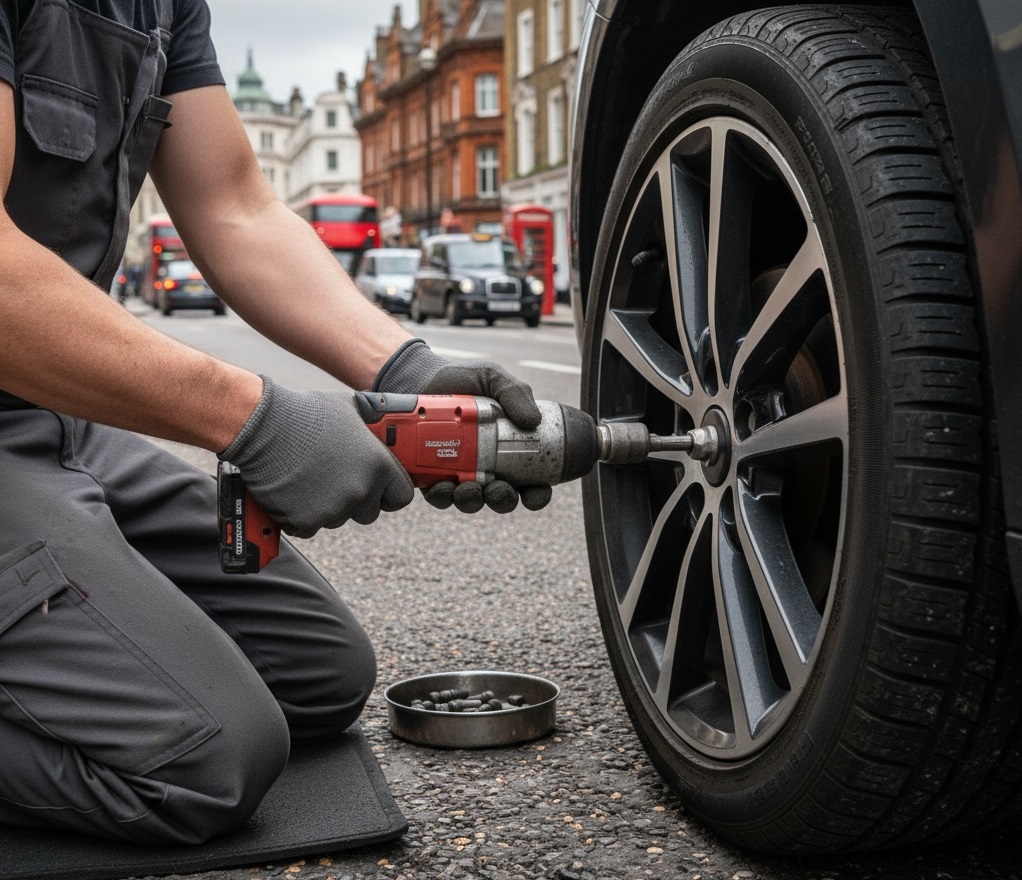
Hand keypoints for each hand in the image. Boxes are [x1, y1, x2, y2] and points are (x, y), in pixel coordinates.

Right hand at [219, 376, 413, 537]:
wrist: (264, 426)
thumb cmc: (306, 413)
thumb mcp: (350, 410)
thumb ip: (371, 427)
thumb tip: (383, 423)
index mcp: (378, 466)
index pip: (401, 496)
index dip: (390, 493)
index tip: (380, 490)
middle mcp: (360, 491)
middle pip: (369, 513)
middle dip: (356, 501)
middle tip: (336, 481)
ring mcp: (333, 509)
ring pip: (337, 519)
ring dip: (327, 507)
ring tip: (309, 479)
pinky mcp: (305, 520)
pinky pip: (309, 527)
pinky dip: (300, 515)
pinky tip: (293, 491)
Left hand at [373, 339, 551, 513]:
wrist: (419, 377)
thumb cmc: (461, 379)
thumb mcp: (492, 377)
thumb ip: (514, 392)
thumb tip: (533, 420)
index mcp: (509, 450)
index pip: (531, 481)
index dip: (537, 494)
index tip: (535, 494)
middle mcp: (487, 467)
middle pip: (502, 498)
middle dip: (503, 500)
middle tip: (498, 488)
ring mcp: (459, 474)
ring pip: (471, 501)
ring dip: (472, 500)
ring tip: (468, 488)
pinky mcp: (432, 477)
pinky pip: (440, 496)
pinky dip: (443, 496)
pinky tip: (442, 486)